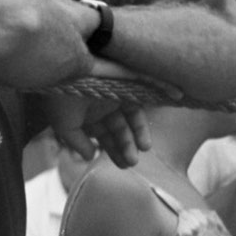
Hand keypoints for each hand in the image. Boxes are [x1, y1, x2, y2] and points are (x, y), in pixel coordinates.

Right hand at [44, 59, 162, 165]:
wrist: (61, 69)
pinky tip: (177, 95)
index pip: (106, 134)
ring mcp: (116, 89)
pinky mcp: (126, 74)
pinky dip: (164, 86)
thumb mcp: (65, 125)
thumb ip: (78, 142)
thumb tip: (89, 157)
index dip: (114, 149)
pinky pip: (148, 80)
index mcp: (89, 113)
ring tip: (145, 148)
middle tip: (132, 163)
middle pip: (120, 127)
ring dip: (141, 130)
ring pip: (134, 112)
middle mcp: (104, 102)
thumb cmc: (57, 96)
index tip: (122, 166)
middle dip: (126, 145)